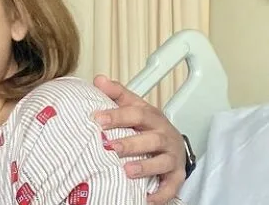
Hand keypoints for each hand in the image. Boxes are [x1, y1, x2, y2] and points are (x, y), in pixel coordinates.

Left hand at [93, 75, 185, 203]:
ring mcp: (172, 156)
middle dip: (130, 143)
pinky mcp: (177, 175)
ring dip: (145, 167)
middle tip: (110, 146)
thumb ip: (116, 93)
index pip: (136, 112)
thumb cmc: (148, 124)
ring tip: (127, 171)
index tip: (97, 119)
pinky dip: (160, 194)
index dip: (117, 115)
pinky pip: (171, 186)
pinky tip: (146, 199)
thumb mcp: (134, 105)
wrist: (174, 142)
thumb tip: (99, 79)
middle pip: (150, 138)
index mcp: (152, 117)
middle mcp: (164, 135)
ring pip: (162, 162)